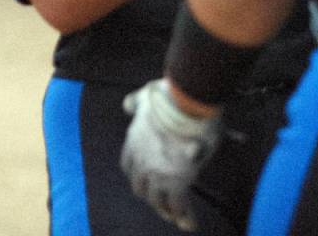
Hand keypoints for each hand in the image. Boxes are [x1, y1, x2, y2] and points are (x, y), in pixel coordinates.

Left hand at [121, 79, 220, 231]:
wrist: (184, 102)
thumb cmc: (170, 96)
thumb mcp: (146, 94)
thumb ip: (136, 101)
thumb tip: (127, 104)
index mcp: (134, 142)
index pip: (128, 165)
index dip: (136, 174)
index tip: (143, 178)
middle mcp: (141, 161)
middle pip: (140, 187)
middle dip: (151, 196)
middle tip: (161, 204)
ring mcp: (157, 174)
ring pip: (158, 200)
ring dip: (167, 210)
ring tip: (176, 218)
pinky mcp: (177, 181)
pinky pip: (179, 204)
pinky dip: (184, 215)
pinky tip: (190, 223)